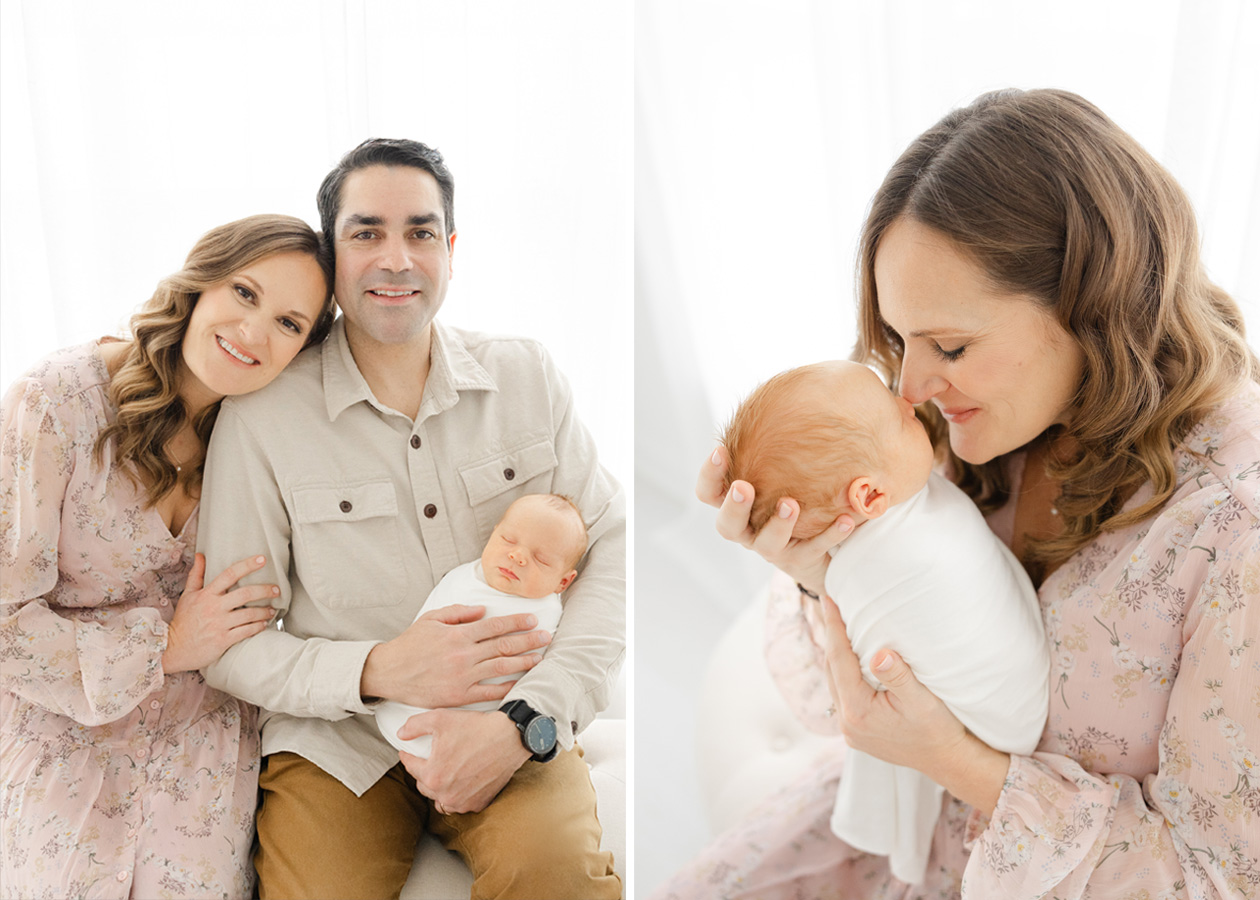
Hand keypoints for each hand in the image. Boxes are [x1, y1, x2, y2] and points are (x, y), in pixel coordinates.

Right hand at [164, 553, 277, 673]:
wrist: (172, 648)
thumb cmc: (182, 621)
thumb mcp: (187, 596)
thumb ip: (196, 575)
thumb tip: (201, 555)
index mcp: (206, 594)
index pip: (229, 574)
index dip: (247, 565)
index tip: (262, 559)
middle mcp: (214, 607)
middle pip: (245, 594)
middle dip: (265, 590)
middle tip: (277, 590)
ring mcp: (219, 624)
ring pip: (249, 614)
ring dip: (264, 611)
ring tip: (272, 610)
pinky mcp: (223, 640)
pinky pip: (246, 631)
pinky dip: (258, 627)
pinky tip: (263, 624)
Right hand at [360, 606, 550, 707]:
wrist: (389, 673)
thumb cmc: (410, 644)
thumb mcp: (431, 619)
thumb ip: (458, 612)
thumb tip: (483, 610)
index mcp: (458, 634)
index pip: (495, 625)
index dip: (517, 622)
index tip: (533, 619)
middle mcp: (464, 654)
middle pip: (504, 645)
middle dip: (528, 640)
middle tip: (546, 637)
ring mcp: (462, 676)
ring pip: (501, 667)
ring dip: (524, 662)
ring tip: (540, 658)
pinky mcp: (459, 696)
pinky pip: (489, 692)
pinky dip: (507, 687)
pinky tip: (521, 683)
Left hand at [398, 708, 530, 813]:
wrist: (510, 737)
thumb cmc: (477, 728)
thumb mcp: (441, 719)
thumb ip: (415, 725)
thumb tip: (401, 733)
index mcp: (433, 775)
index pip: (411, 767)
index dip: (408, 756)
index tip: (408, 751)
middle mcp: (446, 794)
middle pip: (424, 786)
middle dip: (423, 772)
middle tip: (429, 760)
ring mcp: (463, 801)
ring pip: (441, 798)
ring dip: (439, 788)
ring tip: (443, 773)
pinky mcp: (479, 803)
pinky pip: (460, 803)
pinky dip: (458, 794)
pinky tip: (461, 780)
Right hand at [696, 445, 854, 594]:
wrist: (817, 548)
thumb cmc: (792, 495)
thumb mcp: (779, 471)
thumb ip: (781, 440)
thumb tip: (809, 386)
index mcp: (736, 505)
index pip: (708, 493)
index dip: (709, 474)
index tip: (720, 450)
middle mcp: (747, 529)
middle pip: (727, 525)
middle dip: (734, 506)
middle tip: (745, 487)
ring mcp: (773, 548)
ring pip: (766, 543)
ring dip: (777, 524)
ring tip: (792, 504)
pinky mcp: (801, 560)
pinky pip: (814, 549)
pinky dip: (828, 535)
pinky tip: (846, 519)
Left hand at [819, 594, 1007, 813]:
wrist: (948, 762)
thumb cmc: (939, 731)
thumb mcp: (923, 701)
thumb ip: (899, 676)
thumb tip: (879, 653)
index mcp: (858, 710)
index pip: (839, 658)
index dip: (833, 626)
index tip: (828, 598)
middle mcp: (847, 722)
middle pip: (831, 669)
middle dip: (830, 636)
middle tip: (831, 605)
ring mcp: (850, 729)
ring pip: (835, 681)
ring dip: (836, 654)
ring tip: (838, 626)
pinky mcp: (856, 731)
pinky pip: (842, 694)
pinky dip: (844, 672)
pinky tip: (851, 658)